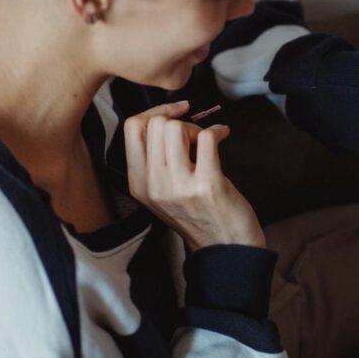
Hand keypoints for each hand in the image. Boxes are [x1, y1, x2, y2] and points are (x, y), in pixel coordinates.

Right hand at [123, 100, 264, 250]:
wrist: (226, 245)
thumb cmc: (198, 213)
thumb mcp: (162, 192)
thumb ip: (156, 160)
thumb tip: (164, 117)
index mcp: (139, 184)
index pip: (131, 128)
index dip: (155, 111)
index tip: (175, 112)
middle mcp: (153, 186)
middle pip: (156, 124)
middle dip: (180, 121)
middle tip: (195, 136)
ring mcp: (179, 187)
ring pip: (176, 128)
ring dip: (196, 127)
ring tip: (207, 141)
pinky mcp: (207, 185)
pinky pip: (207, 137)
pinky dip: (218, 130)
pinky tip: (223, 137)